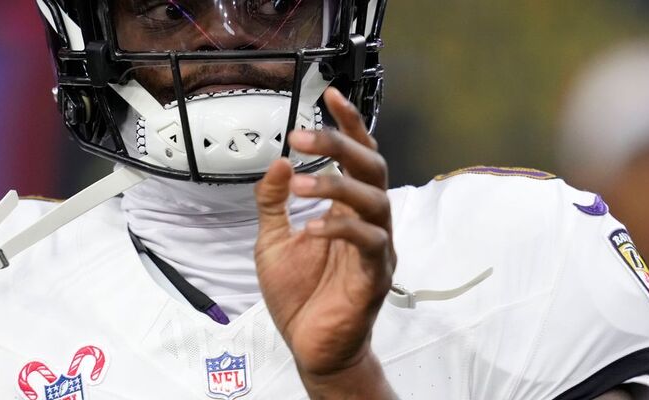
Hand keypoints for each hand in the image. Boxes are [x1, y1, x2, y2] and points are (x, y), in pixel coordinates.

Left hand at [254, 88, 394, 397]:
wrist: (311, 347)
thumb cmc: (299, 296)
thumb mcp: (273, 240)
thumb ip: (274, 202)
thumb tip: (279, 162)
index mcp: (348, 211)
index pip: (357, 158)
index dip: (348, 125)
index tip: (330, 95)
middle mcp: (369, 223)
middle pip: (372, 169)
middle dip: (340, 145)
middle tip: (303, 134)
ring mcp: (376, 249)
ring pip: (375, 201)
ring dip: (338, 185)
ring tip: (303, 182)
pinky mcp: (374, 277)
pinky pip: (369, 243)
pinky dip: (343, 229)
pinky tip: (315, 227)